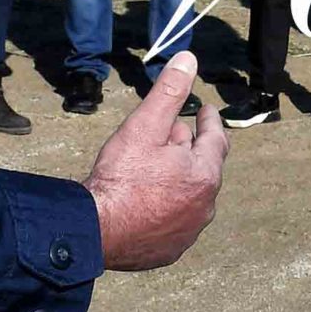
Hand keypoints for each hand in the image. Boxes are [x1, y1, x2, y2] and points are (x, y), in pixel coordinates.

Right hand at [84, 52, 225, 270]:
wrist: (95, 232)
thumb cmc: (120, 178)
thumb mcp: (145, 126)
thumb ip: (169, 93)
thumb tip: (189, 60)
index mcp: (204, 175)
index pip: (216, 140)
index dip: (209, 123)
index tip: (206, 111)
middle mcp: (203, 206)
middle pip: (202, 168)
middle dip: (190, 148)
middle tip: (176, 133)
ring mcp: (187, 232)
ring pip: (189, 196)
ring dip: (179, 179)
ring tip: (160, 167)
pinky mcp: (168, 251)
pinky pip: (173, 222)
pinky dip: (166, 207)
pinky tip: (151, 202)